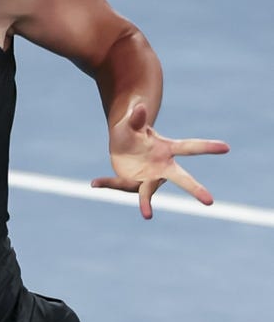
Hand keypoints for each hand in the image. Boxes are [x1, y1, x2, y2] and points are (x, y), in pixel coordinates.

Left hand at [91, 103, 229, 218]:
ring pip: (148, 190)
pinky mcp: (133, 183)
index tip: (226, 147)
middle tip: (210, 201)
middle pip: (181, 178)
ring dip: (146, 201)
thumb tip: (138, 106)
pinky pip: (121, 184)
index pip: (189, 147)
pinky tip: (94, 183)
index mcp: (167, 149)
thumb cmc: (132, 130)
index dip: (207, 147)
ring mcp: (149, 177)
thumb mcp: (131, 123)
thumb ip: (136, 118)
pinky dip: (108, 183)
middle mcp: (162, 166)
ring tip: (148, 214)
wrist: (124, 142)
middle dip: (194, 189)